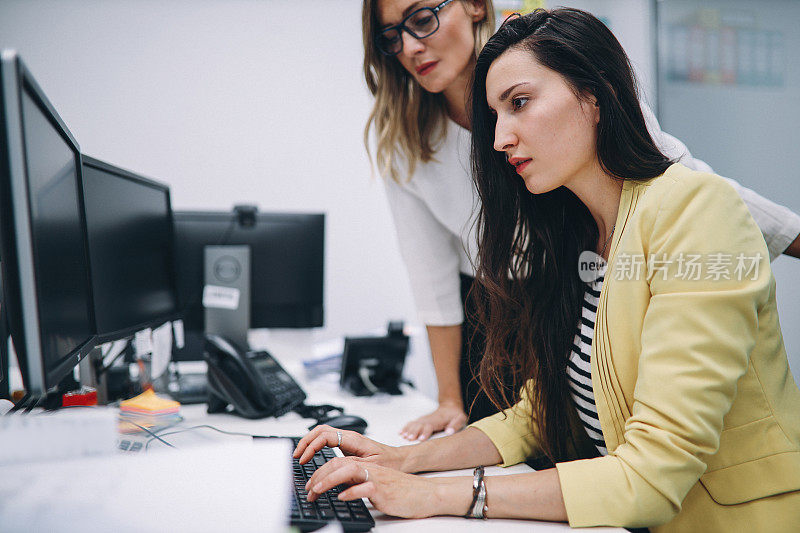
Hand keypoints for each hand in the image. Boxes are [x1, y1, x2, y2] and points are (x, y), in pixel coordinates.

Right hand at [293, 424, 409, 471]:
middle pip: (320, 430)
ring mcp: (347, 438)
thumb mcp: (369, 465)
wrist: (400, 459)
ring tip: (300, 455)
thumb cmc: (389, 462)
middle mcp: (348, 436)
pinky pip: (327, 439)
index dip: (311, 446)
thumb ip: (350, 465)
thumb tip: (331, 468)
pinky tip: (311, 454)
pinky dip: (316, 445)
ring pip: (322, 433)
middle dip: (305, 441)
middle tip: (296, 456)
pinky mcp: (347, 444)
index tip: (303, 459)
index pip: (325, 435)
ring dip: (309, 442)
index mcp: (353, 439)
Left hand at [305, 456, 442, 518]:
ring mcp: (377, 478)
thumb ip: (357, 483)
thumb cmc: (401, 491)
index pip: (337, 461)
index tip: (309, 484)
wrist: (424, 494)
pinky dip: (351, 492)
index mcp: (366, 466)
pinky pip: (365, 488)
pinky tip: (342, 497)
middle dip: (318, 475)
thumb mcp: (374, 485)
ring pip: (349, 470)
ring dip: (329, 480)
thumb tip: (337, 487)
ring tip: (316, 490)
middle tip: (308, 490)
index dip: (320, 471)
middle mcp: (370, 469)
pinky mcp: (384, 490)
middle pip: (339, 463)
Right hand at [400, 403, 466, 440]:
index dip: (425, 432)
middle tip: (409, 439)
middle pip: (419, 425)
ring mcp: (424, 420)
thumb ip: (455, 425)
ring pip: (414, 424)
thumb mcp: (460, 419)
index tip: (421, 439)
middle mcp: (429, 420)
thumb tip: (449, 432)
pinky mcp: (421, 421)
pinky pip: (412, 423)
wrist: (449, 407)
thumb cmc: (455, 415)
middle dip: (413, 432)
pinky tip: (400, 432)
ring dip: (408, 430)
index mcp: (438, 420)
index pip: (429, 426)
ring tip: (403, 436)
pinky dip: (406, 427)